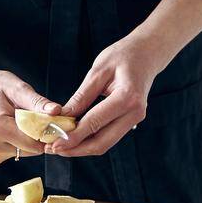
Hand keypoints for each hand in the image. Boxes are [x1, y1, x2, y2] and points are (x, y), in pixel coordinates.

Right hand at [0, 63, 62, 167]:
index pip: (35, 142)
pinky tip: (7, 129)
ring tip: (14, 121)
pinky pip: (13, 154)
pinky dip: (15, 144)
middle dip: (35, 135)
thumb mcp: (17, 87)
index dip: (46, 132)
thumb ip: (37, 102)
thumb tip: (57, 112)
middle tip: (28, 116)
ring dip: (25, 139)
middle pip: (31, 149)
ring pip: (23, 152)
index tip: (48, 119)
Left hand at [50, 33, 167, 158]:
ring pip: (105, 143)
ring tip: (60, 145)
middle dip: (76, 149)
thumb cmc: (123, 56)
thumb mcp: (98, 71)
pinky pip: (109, 135)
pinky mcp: (131, 120)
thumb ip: (82, 96)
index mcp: (127, 98)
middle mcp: (135, 113)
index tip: (54, 143)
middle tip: (54, 149)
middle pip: (102, 142)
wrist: (147, 53)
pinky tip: (75, 137)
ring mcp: (135, 119)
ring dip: (82, 147)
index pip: (95, 123)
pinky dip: (91, 139)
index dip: (73, 136)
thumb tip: (63, 117)